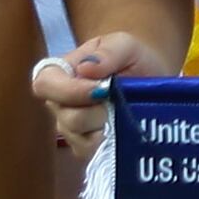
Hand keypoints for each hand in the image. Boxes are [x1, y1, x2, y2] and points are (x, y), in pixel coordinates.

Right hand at [35, 32, 158, 158]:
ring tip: (123, 112)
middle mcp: (61, 104)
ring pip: (80, 139)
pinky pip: (92, 153)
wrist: (154, 78)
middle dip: (96, 111)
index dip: (68, 90)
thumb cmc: (133, 59)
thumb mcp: (125, 45)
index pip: (44, 84)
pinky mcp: (88, 150)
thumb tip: (84, 68)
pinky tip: (124, 129)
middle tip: (118, 100)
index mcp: (61, 74)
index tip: (99, 89)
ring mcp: (73, 130)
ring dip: (106, 126)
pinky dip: (111, 142)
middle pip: (65, 117)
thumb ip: (108, 52)